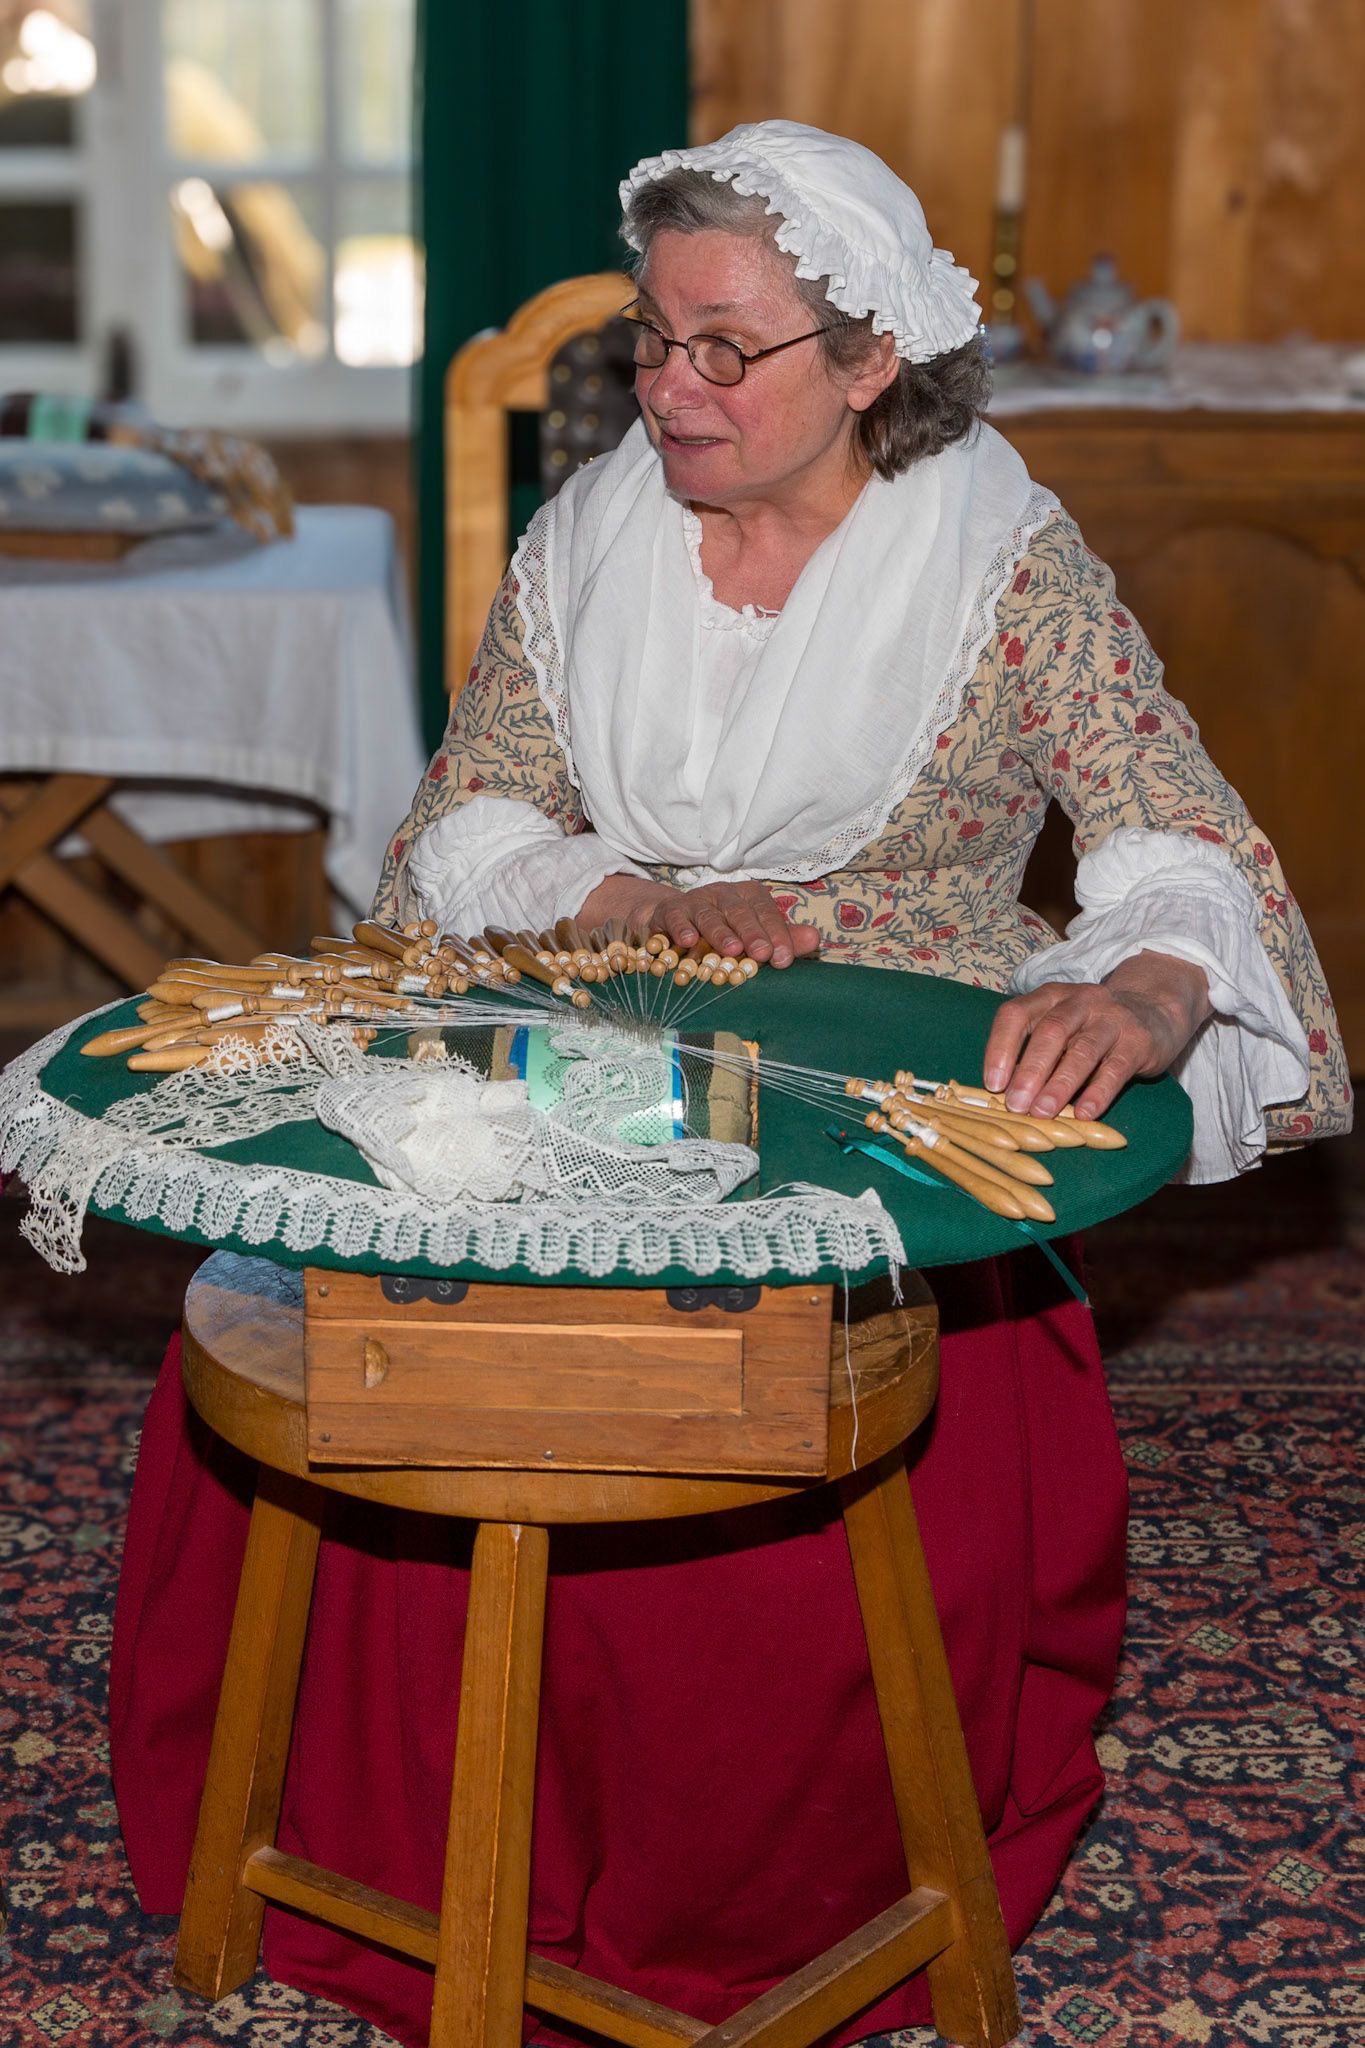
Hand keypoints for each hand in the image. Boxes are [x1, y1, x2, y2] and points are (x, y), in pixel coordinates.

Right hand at [576, 874, 819, 967]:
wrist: (675, 922)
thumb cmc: (724, 932)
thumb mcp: (755, 935)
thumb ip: (784, 939)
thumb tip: (814, 939)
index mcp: (750, 897)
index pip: (768, 913)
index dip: (777, 935)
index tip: (783, 958)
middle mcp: (724, 894)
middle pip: (741, 912)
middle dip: (753, 934)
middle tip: (763, 954)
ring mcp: (696, 900)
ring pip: (710, 915)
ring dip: (721, 933)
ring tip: (732, 949)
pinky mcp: (670, 910)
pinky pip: (676, 917)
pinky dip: (682, 928)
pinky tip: (689, 941)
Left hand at [983, 950, 1211, 1119]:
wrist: (1155, 1010)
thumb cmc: (1092, 1027)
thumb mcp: (1062, 1027)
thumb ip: (1034, 1051)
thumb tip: (1004, 1092)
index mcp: (1050, 997)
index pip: (1016, 1014)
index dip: (1000, 1048)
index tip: (992, 1084)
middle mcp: (1080, 1002)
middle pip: (1051, 1032)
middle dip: (1030, 1070)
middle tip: (1015, 1104)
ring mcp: (1112, 1019)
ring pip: (1082, 1050)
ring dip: (1059, 1085)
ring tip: (1043, 1113)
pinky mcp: (1139, 1040)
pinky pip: (1116, 1068)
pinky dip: (1098, 1092)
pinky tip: (1085, 1114)